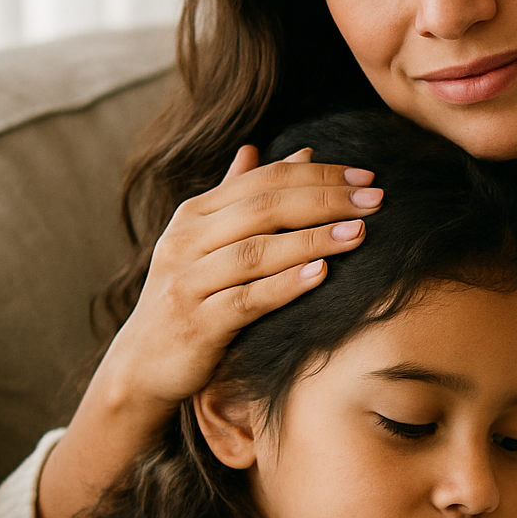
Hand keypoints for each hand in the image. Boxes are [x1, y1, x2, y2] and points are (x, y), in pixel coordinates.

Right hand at [108, 145, 382, 408]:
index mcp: (194, 215)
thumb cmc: (188, 299)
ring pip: (256, 251)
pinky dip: (286, 284)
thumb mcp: (210, 244)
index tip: (365, 178)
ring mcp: (187, 281)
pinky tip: (322, 274)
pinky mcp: (196, 323)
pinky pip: (248, 299)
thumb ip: (246, 199)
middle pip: (263, 207)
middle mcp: (186, 241)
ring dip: (312, 239)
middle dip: (324, 200)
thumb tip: (289, 152)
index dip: (317, 174)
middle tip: (374, 200)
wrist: (142, 365)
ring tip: (358, 233)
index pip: (263, 181)